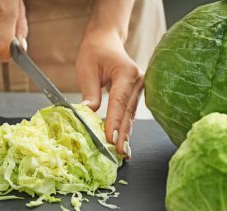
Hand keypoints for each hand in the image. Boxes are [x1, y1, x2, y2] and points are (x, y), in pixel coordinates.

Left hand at [76, 31, 142, 158]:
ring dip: (126, 134)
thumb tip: (89, 115)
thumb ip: (90, 93)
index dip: (114, 122)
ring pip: (131, 115)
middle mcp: (138, 81)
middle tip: (119, 154)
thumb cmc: (94, 52)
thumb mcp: (87, 70)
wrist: (106, 41)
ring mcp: (139, 88)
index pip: (119, 102)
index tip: (110, 139)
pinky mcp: (136, 94)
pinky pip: (130, 113)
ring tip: (122, 152)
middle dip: (123, 134)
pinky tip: (123, 141)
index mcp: (126, 73)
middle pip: (128, 112)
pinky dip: (125, 127)